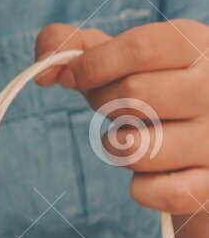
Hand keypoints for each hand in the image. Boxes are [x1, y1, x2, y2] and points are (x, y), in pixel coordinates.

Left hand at [35, 20, 208, 214]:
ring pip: (137, 148)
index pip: (140, 48)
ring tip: (130, 138)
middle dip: (102, 102)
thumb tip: (44, 69)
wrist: (205, 140)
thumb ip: (73, 45)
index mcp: (197, 47)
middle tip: (110, 107)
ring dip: (116, 146)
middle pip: (133, 95)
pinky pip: (157, 192)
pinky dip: (140, 187)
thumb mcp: (122, 57)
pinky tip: (148, 174)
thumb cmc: (152, 88)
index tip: (73, 76)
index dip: (93, 64)